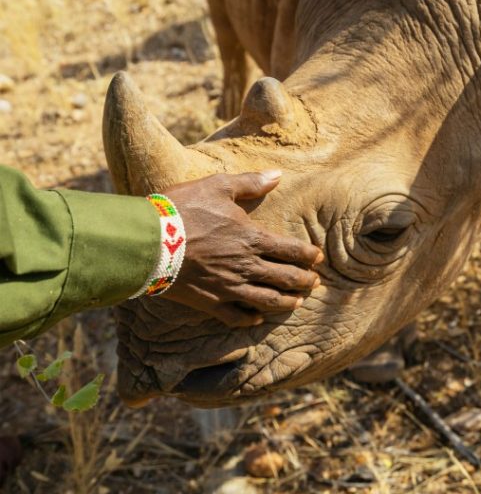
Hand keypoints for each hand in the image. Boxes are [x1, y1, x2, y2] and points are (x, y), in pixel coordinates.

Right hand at [163, 171, 322, 326]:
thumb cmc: (183, 209)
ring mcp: (229, 287)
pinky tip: (259, 318)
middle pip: (285, 278)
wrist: (148, 240)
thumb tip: (277, 175)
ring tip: (297, 303)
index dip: (309, 256)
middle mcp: (247, 266)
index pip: (291, 250)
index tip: (318, 258)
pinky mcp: (210, 302)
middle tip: (315, 283)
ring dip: (286, 302)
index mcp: (252, 238)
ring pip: (267, 300)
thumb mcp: (218, 186)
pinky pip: (237, 316)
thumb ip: (250, 183)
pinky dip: (252, 319)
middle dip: (304, 281)